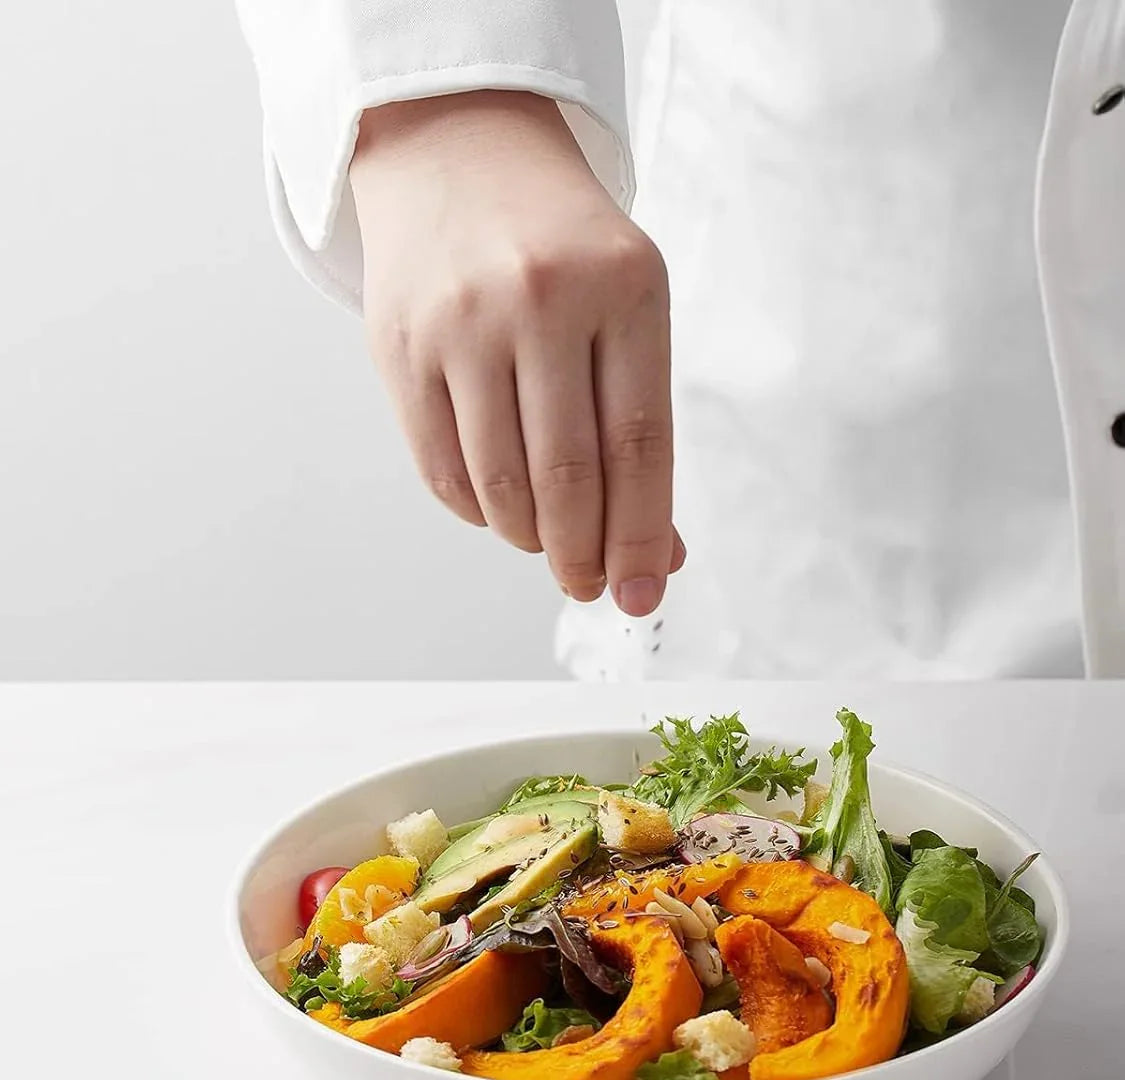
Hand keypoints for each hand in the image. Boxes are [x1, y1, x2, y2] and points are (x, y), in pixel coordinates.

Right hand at [349, 90, 682, 615]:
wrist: (460, 148)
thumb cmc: (561, 247)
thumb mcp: (628, 309)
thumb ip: (641, 428)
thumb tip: (656, 556)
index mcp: (624, 285)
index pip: (638, 443)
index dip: (640, 535)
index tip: (639, 592)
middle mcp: (541, 297)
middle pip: (568, 475)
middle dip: (581, 554)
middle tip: (586, 585)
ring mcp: (463, 320)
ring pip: (500, 482)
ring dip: (527, 537)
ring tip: (544, 543)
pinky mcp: (400, 344)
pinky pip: (441, 468)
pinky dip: (476, 510)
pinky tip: (498, 508)